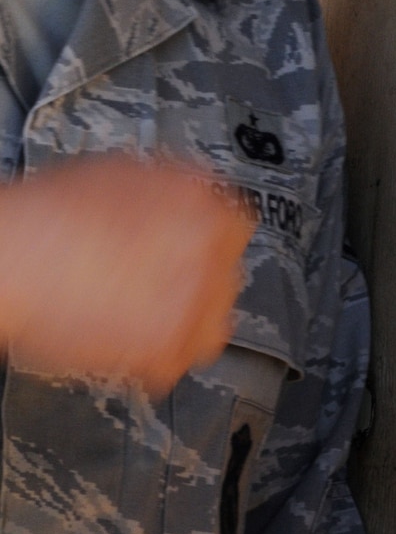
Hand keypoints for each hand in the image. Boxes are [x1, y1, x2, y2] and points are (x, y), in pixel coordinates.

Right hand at [0, 156, 251, 393]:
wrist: (12, 257)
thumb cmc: (49, 215)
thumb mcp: (122, 174)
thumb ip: (173, 191)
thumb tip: (192, 202)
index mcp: (202, 202)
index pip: (236, 228)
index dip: (209, 243)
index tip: (194, 253)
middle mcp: (208, 249)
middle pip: (224, 276)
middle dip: (192, 281)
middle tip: (152, 282)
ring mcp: (193, 300)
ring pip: (211, 322)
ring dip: (182, 321)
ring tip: (137, 310)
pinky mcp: (169, 346)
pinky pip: (178, 359)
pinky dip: (155, 355)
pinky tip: (125, 332)